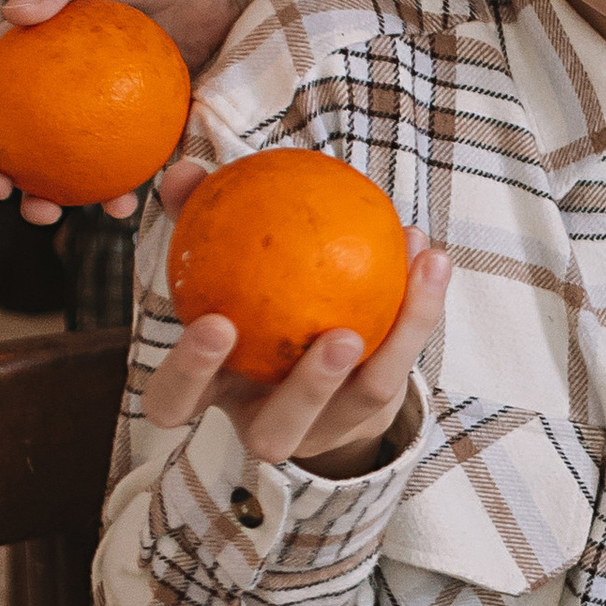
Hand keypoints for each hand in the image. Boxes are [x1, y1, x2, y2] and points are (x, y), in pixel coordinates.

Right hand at [0, 0, 259, 223]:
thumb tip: (12, 14)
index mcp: (17, 54)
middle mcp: (42, 92)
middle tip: (1, 189)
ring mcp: (84, 117)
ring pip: (48, 169)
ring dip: (40, 200)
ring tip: (51, 214)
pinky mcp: (130, 133)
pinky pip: (115, 170)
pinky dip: (113, 192)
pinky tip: (125, 205)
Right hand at [141, 164, 448, 479]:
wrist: (311, 367)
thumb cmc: (249, 304)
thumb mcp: (219, 267)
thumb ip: (197, 222)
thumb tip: (184, 172)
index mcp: (215, 394)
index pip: (177, 400)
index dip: (191, 373)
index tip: (216, 324)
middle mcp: (269, 421)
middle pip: (276, 433)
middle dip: (308, 390)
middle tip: (337, 336)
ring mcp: (329, 424)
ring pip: (364, 399)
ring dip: (393, 341)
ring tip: (404, 277)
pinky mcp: (377, 407)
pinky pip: (405, 357)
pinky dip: (420, 305)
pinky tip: (428, 253)